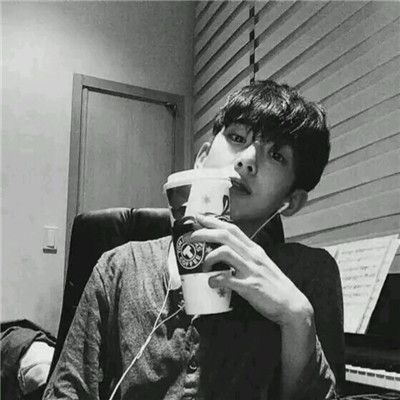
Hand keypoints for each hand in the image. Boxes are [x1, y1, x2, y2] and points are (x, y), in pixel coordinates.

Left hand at [186, 214, 311, 325]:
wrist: (291, 304)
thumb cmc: (272, 285)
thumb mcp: (260, 264)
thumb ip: (244, 257)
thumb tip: (223, 253)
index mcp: (254, 249)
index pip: (232, 229)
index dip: (214, 221)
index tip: (199, 217)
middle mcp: (252, 256)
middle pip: (225, 236)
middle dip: (204, 233)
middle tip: (190, 237)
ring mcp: (251, 270)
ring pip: (225, 252)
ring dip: (209, 256)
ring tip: (203, 265)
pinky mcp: (250, 286)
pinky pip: (228, 278)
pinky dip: (215, 279)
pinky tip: (211, 282)